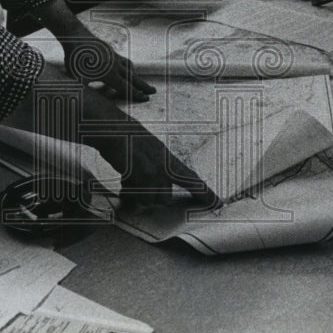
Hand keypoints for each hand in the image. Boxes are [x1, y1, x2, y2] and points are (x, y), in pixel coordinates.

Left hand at [61, 31, 155, 103]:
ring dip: (136, 75)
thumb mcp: (77, 79)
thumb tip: (85, 103)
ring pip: (129, 67)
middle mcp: (114, 66)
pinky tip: (124, 68)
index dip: (136, 94)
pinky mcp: (111, 51)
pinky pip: (123, 60)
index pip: (126, 88)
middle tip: (154, 91)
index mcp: (109, 75)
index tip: (146, 98)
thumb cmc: (75, 60)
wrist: (77, 37)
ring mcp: (114, 57)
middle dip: (144, 86)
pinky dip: (127, 66)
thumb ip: (84, 92)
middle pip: (133, 78)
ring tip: (138, 81)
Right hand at [75, 90, 222, 211]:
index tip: (219, 204)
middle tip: (137, 186)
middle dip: (150, 197)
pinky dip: (127, 193)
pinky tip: (123, 179)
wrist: (113, 128)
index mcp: (168, 159)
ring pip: (151, 200)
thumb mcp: (149, 151)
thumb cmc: (127, 138)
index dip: (206, 193)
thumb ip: (155, 168)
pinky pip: (137, 197)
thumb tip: (155, 190)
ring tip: (127, 180)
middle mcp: (165, 166)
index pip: (192, 179)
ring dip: (137, 195)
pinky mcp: (142, 175)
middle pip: (165, 198)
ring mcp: (154, 171)